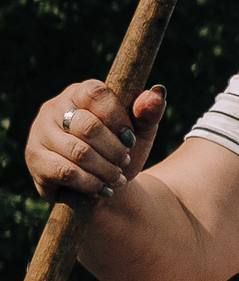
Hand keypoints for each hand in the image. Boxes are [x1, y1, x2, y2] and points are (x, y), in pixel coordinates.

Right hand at [26, 80, 169, 203]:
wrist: (102, 185)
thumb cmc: (119, 152)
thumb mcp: (139, 133)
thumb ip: (148, 113)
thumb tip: (158, 91)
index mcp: (78, 93)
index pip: (96, 94)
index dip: (118, 119)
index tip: (130, 138)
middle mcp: (54, 108)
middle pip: (88, 126)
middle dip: (115, 150)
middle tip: (124, 161)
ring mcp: (41, 133)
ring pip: (79, 152)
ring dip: (106, 170)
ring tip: (117, 178)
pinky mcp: (36, 159)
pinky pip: (67, 172)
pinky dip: (92, 184)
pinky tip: (103, 189)